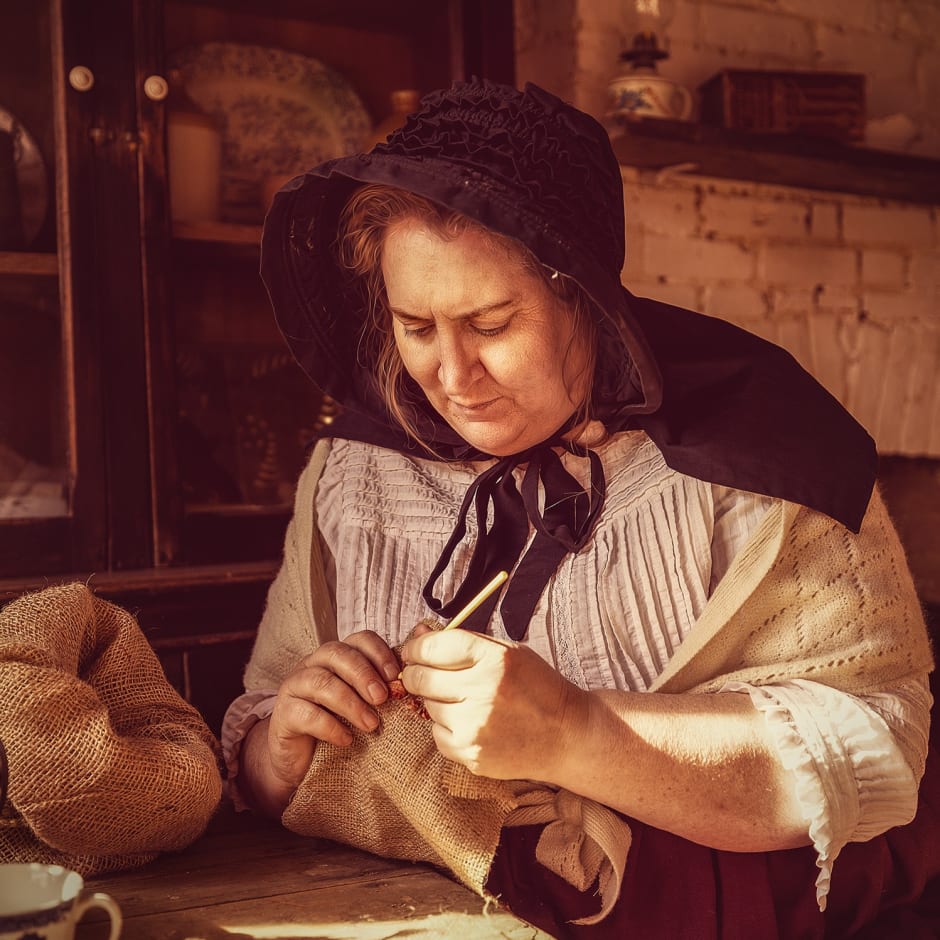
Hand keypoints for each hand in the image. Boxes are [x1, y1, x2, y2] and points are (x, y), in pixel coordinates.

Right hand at [265, 631, 400, 791]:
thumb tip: (418, 666)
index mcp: (338, 657)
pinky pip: (306, 713)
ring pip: (321, 681)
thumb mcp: (365, 703)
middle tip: (382, 698)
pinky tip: (346, 740)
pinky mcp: (283, 714)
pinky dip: (330, 726)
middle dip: (363, 674)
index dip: (378, 652)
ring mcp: (295, 687)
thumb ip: (386, 685)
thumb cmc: (341, 724)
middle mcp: (314, 664)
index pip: (359, 639)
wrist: (303, 760)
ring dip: (350, 702)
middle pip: (337, 653)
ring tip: (371, 724)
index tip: (396, 676)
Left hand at [399, 629, 586, 780]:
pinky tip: (470, 722)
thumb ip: (465, 642)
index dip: (417, 647)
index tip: (413, 651)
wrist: (566, 735)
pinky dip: (447, 727)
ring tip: (461, 699)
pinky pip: (438, 735)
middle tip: (419, 673)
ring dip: (436, 700)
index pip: (436, 647)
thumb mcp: (509, 653)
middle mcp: (484, 691)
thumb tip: (419, 633)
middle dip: (414, 673)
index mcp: (496, 659)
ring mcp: (476, 727)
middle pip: (422, 678)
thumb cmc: (536, 687)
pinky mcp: (472, 755)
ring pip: (428, 707)